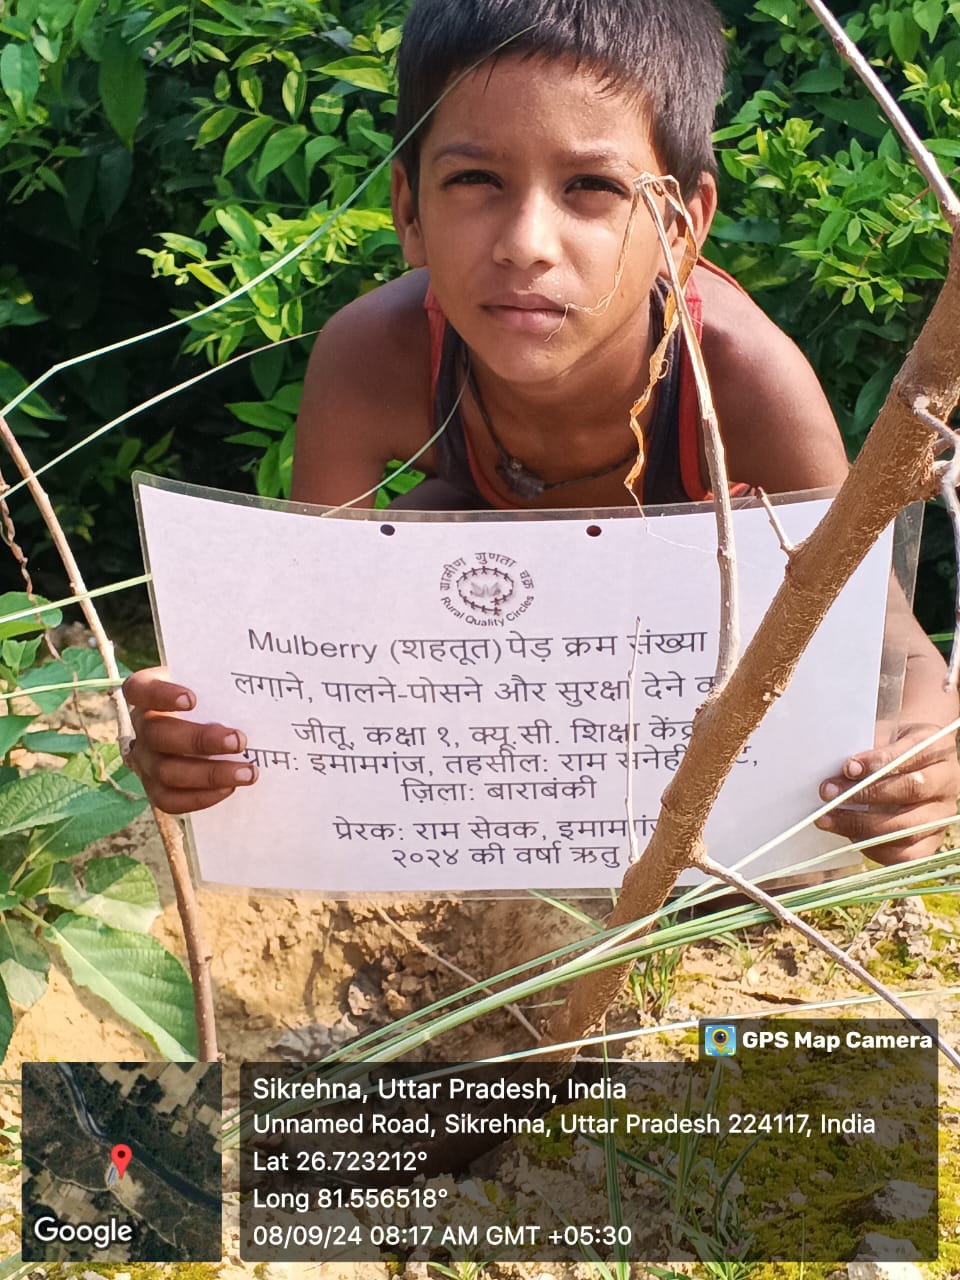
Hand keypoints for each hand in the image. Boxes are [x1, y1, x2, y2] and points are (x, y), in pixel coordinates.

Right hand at [123, 666, 256, 814]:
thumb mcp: (214, 680)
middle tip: (239, 741)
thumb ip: (224, 680)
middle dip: (200, 740)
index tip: (192, 699)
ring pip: (166, 772)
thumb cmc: (213, 694)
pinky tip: (230, 788)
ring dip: (210, 774)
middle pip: (158, 735)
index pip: (140, 689)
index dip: (161, 695)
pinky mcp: (155, 787)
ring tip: (246, 772)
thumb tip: (259, 680)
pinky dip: (201, 797)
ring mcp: (145, 759)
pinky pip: (170, 799)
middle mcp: (141, 726)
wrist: (211, 724)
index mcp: (147, 691)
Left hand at [815, 722, 959, 863]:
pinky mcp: (932, 840)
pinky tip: (849, 837)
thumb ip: (864, 749)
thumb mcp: (880, 735)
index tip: (848, 766)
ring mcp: (942, 814)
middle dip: (864, 794)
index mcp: (934, 748)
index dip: (878, 762)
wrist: (911, 762)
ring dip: (860, 825)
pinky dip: (875, 849)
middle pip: (911, 791)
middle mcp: (945, 782)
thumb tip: (835, 770)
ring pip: (907, 827)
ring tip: (827, 820)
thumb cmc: (888, 746)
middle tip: (827, 793)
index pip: (910, 754)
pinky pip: (907, 854)